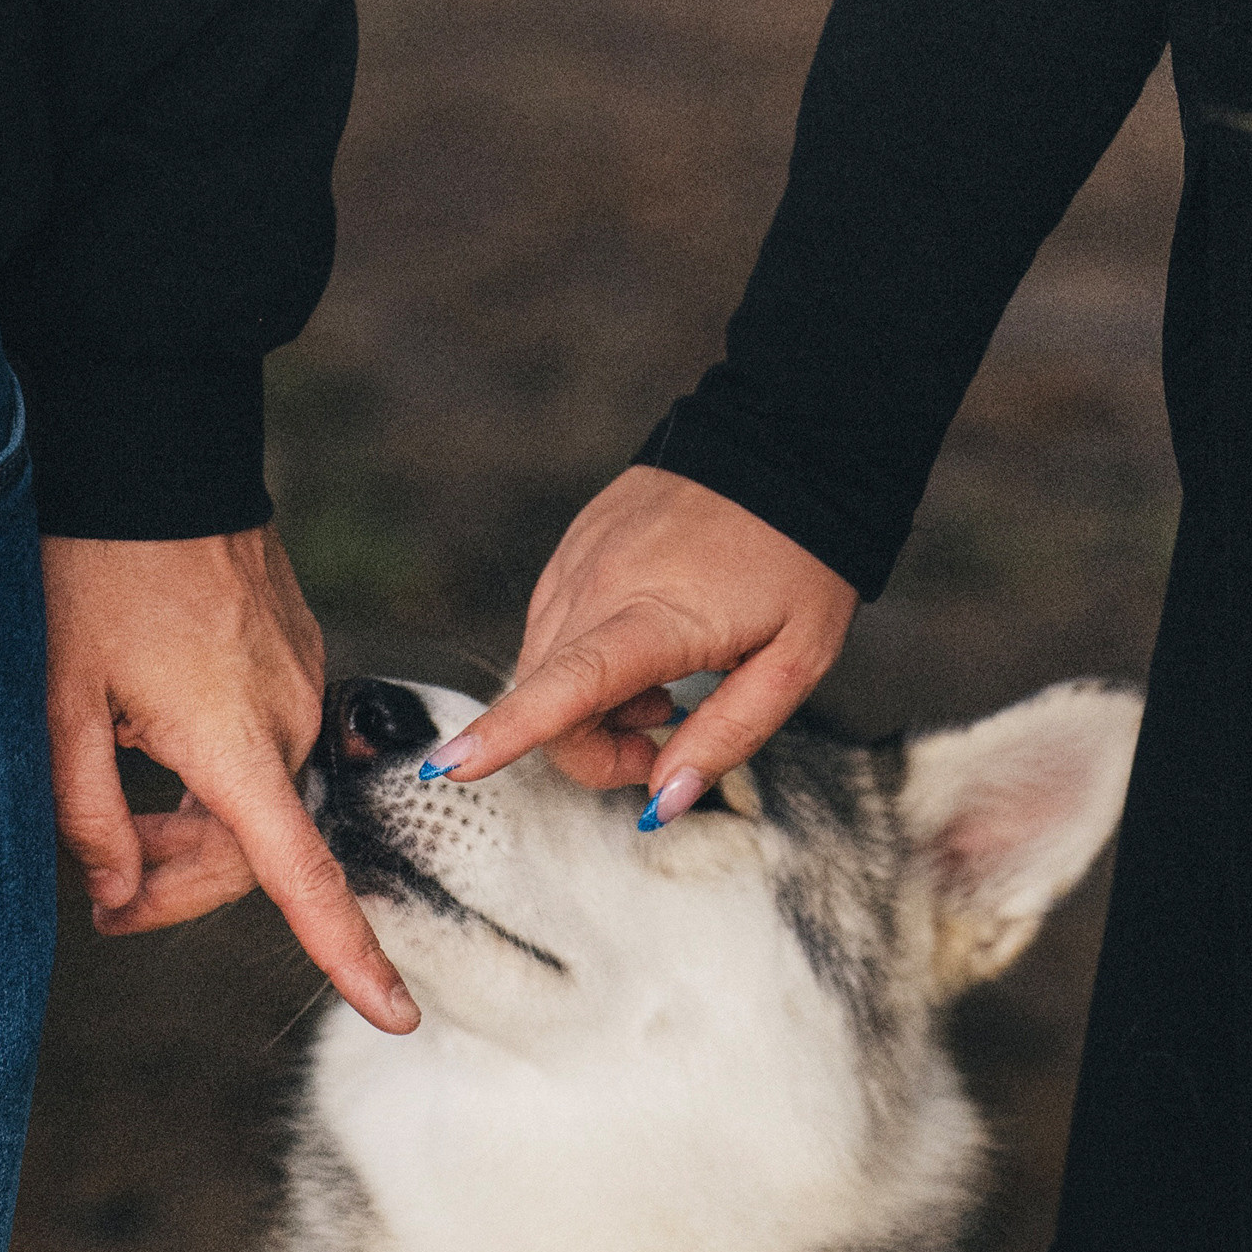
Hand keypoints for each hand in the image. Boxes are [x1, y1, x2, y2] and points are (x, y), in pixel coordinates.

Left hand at [41, 528, 417, 1032]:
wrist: (155, 458)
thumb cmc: (95, 573)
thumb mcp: (63, 702)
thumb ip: (90, 812)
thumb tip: (112, 892)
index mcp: (236, 741)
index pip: (301, 876)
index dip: (347, 956)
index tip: (395, 1015)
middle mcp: (287, 719)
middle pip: (254, 850)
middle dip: (177, 881)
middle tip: (98, 889)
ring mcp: (298, 683)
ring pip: (255, 800)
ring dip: (190, 826)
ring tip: (111, 809)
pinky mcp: (294, 656)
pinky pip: (262, 745)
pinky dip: (212, 773)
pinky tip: (149, 742)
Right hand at [429, 467, 857, 815]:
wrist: (783, 449)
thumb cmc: (798, 561)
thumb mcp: (794, 663)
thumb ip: (726, 737)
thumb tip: (661, 801)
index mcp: (655, 617)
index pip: (566, 686)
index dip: (507, 732)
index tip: (452, 762)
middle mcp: (599, 585)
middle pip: (549, 700)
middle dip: (590, 749)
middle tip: (664, 739)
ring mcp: (579, 561)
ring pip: (544, 666)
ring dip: (589, 705)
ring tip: (664, 690)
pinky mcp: (573, 546)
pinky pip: (553, 626)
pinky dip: (584, 662)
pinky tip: (643, 651)